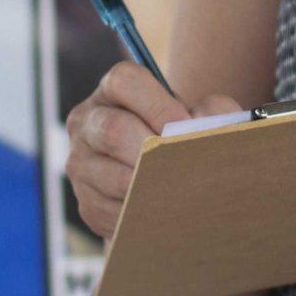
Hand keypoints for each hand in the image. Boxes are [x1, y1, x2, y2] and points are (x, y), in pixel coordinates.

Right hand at [64, 63, 241, 239]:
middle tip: (184, 165)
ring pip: (114, 177)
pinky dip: (144, 214)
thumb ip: (214, 109)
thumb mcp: (197, 115)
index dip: (158, 104)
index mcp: (113, 91)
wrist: (162, 178)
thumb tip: (207, 125)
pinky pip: (113, 211)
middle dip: (154, 151)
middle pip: (113, 130)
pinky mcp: (87, 202)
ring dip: (152, 187)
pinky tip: (165, 212)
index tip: (184, 127)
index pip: (125, 81)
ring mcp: (81, 164)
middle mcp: (88, 122)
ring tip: (182, 191)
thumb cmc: (181, 138)